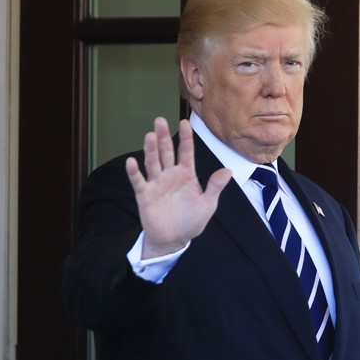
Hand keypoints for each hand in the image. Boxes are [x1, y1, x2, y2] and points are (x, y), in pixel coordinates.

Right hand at [126, 117, 231, 258]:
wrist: (174, 239)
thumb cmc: (191, 220)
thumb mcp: (208, 205)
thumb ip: (215, 187)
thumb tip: (228, 171)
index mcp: (186, 174)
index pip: (186, 152)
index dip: (186, 138)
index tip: (185, 122)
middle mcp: (170, 175)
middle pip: (166, 152)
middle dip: (164, 137)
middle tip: (160, 120)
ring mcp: (157, 183)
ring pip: (153, 162)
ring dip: (150, 150)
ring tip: (150, 135)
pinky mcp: (145, 195)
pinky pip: (139, 181)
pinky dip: (134, 172)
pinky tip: (131, 162)